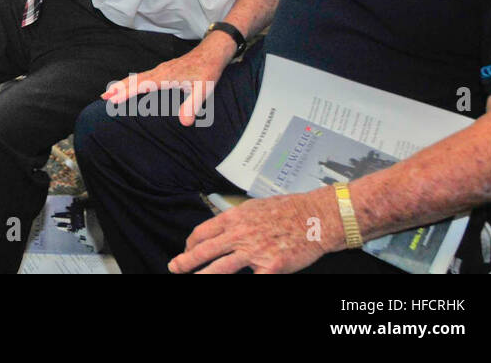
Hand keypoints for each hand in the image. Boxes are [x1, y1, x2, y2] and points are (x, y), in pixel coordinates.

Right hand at [101, 31, 236, 125]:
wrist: (212, 52)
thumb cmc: (208, 70)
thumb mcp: (203, 90)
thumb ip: (193, 105)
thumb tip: (184, 123)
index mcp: (165, 77)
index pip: (141, 85)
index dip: (126, 93)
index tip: (112, 100)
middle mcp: (160, 72)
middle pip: (134, 80)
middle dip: (118, 89)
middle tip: (103, 98)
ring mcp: (161, 70)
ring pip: (137, 77)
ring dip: (123, 85)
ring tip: (110, 93)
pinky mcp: (164, 70)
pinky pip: (143, 76)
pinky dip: (132, 82)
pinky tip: (131, 86)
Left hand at [170, 190, 336, 273]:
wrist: (316, 216)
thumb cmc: (287, 209)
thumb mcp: (253, 206)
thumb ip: (235, 219)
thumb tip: (220, 227)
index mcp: (235, 218)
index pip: (202, 233)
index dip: (190, 244)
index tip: (186, 251)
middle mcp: (241, 234)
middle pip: (205, 251)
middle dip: (186, 261)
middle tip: (174, 268)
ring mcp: (255, 251)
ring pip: (221, 268)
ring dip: (203, 276)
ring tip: (192, 281)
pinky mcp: (271, 266)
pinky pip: (252, 280)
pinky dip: (242, 282)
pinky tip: (235, 284)